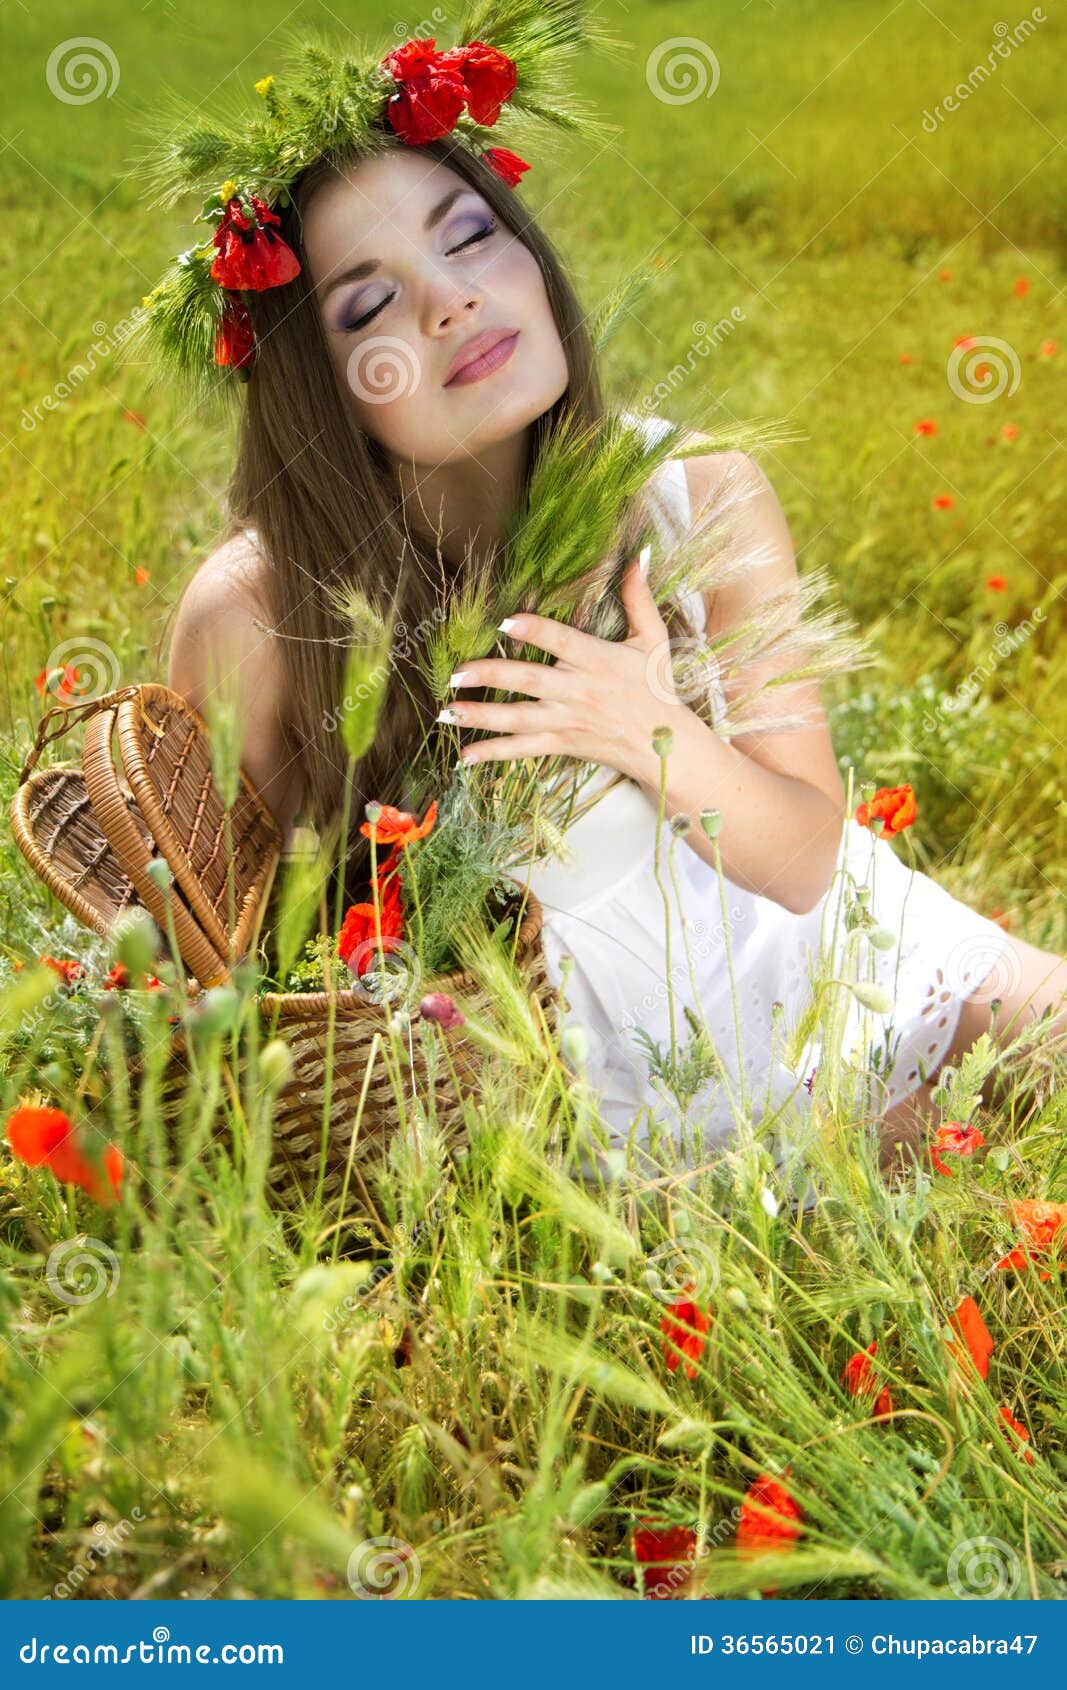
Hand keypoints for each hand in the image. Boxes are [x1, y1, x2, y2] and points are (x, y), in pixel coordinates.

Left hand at [438, 555, 690, 778]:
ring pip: (520, 719)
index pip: (562, 642)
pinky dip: (494, 753)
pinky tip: (464, 755)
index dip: (535, 631)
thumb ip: (639, 598)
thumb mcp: (653, 639)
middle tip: (456, 673)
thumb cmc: (656, 687)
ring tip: (447, 712)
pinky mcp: (563, 743)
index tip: (505, 621)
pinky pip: (524, 750)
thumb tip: (639, 555)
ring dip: (482, 716)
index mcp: (598, 660)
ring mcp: (568, 721)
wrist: (666, 745)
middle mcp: (579, 692)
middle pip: (530, 682)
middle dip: (492, 676)